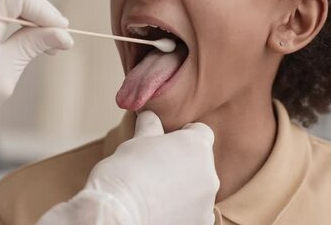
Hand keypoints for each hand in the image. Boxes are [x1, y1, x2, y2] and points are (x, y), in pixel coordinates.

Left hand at [0, 0, 73, 162]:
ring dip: (23, 19)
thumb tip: (63, 35)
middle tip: (56, 43)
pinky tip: (16, 43)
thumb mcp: (4, 74)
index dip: (45, 9)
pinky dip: (5, 23)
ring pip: (0, 1)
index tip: (61, 33)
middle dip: (37, 15)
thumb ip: (33, 46)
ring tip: (39, 45)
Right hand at [84, 111, 218, 224]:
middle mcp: (209, 173)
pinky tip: (160, 209)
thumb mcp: (136, 140)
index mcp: (196, 146)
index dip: (183, 134)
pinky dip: (182, 209)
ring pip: (198, 188)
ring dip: (183, 187)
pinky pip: (195, 211)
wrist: (120, 212)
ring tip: (155, 192)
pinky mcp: (200, 223)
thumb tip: (150, 115)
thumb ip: (150, 126)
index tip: (166, 142)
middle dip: (183, 163)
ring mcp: (207, 202)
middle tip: (155, 168)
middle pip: (200, 162)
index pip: (201, 132)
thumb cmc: (126, 171)